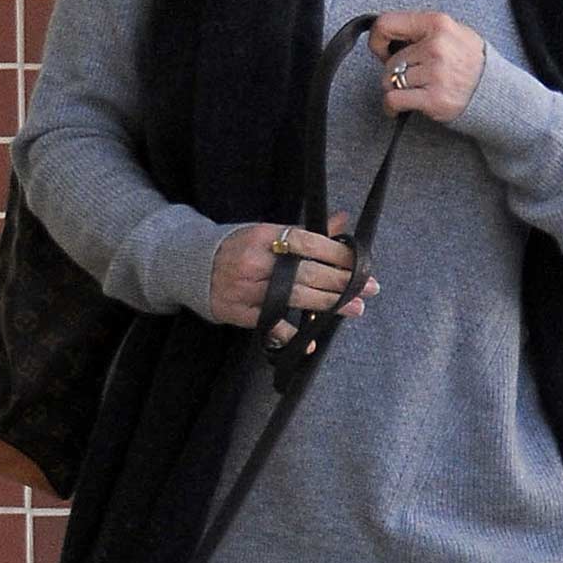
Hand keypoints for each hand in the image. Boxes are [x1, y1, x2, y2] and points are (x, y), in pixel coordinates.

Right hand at [209, 209, 376, 345]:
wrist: (193, 266)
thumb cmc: (239, 247)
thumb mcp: (267, 232)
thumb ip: (305, 232)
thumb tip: (342, 220)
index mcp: (262, 236)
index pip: (307, 242)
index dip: (336, 253)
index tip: (360, 261)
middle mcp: (254, 262)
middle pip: (305, 271)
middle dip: (341, 280)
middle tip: (369, 286)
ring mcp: (245, 289)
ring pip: (294, 297)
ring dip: (328, 304)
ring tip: (355, 307)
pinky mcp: (238, 312)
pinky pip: (269, 324)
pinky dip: (289, 334)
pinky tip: (309, 342)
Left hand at [370, 11, 486, 122]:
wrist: (494, 91)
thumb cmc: (470, 62)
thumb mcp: (452, 32)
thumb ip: (422, 31)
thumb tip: (387, 38)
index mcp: (438, 23)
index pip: (387, 23)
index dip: (377, 40)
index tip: (382, 51)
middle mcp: (436, 46)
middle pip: (390, 61)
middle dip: (394, 72)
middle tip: (411, 78)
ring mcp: (436, 73)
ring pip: (390, 80)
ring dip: (395, 89)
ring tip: (413, 91)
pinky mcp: (434, 98)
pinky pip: (394, 99)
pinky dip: (391, 107)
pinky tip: (398, 108)